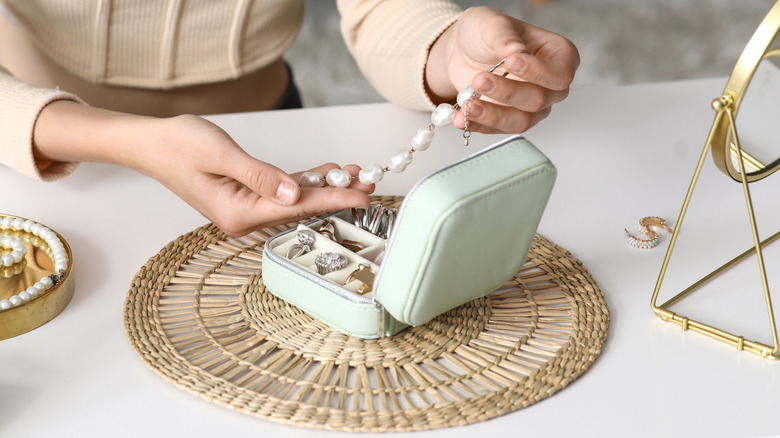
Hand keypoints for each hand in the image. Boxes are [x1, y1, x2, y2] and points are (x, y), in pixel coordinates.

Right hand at [33, 102, 372, 236]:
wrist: (150, 143)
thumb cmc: (179, 146)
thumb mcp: (221, 155)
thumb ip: (260, 176)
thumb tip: (295, 195)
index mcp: (239, 213)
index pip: (297, 207)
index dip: (333, 199)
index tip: (362, 195)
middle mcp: (244, 217)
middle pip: (300, 207)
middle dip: (335, 193)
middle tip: (368, 180)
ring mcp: (245, 208)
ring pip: (294, 199)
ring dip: (323, 185)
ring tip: (354, 173)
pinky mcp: (246, 195)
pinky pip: (282, 191)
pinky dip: (304, 181)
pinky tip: (326, 170)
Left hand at [425, 6, 579, 133]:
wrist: (463, 50)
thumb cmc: (486, 33)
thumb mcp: (492, 24)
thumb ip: (505, 37)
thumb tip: (517, 51)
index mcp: (559, 57)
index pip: (560, 74)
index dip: (538, 72)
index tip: (512, 62)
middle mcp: (550, 86)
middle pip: (538, 100)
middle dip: (507, 92)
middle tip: (480, 80)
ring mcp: (531, 107)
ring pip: (520, 121)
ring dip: (493, 115)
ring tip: (469, 106)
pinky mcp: (509, 120)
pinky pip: (498, 130)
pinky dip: (478, 125)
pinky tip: (460, 118)